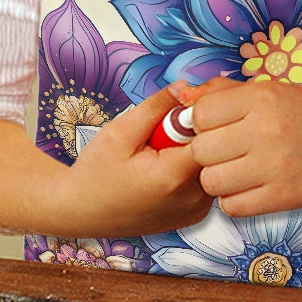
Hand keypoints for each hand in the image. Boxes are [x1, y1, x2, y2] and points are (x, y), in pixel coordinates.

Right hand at [64, 85, 213, 235]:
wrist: (84, 212)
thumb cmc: (96, 174)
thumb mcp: (120, 132)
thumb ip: (156, 107)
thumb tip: (185, 87)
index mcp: (174, 177)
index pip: (213, 134)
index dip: (201, 115)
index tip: (182, 108)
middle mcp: (192, 198)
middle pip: (217, 151)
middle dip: (197, 131)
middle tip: (166, 130)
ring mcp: (196, 210)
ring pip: (213, 166)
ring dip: (196, 151)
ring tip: (163, 151)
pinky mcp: (196, 215)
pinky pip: (206, 182)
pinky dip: (192, 170)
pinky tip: (168, 168)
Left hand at [187, 78, 301, 216]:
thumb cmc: (301, 116)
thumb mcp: (266, 91)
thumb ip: (221, 92)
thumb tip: (181, 99)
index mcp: (261, 97)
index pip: (200, 114)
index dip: (200, 124)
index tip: (214, 128)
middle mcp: (267, 130)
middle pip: (200, 150)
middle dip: (206, 153)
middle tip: (224, 152)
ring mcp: (275, 166)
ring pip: (211, 182)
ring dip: (216, 179)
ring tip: (234, 171)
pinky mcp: (282, 196)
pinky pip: (231, 206)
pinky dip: (233, 200)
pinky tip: (247, 188)